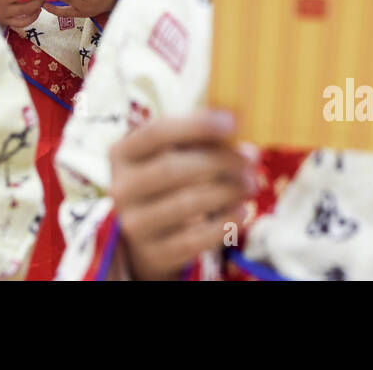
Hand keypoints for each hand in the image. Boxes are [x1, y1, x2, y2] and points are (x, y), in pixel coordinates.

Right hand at [109, 111, 257, 280]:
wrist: (149, 236)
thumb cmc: (167, 182)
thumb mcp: (172, 154)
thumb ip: (197, 137)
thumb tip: (236, 119)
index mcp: (122, 153)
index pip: (157, 132)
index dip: (197, 125)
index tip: (233, 122)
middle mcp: (121, 188)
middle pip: (172, 168)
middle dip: (219, 161)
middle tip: (250, 159)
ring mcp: (134, 224)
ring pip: (186, 203)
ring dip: (227, 191)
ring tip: (250, 185)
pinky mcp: (152, 253)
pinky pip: (194, 239)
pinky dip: (224, 224)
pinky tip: (242, 212)